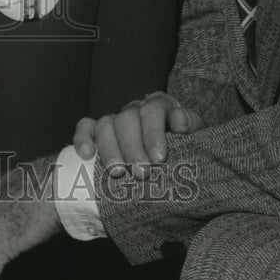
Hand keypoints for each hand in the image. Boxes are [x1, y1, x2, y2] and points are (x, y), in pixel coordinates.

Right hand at [73, 92, 204, 176]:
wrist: (177, 159)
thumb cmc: (187, 147)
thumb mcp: (197, 135)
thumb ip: (191, 125)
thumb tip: (179, 121)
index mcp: (161, 106)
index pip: (153, 109)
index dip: (154, 132)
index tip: (159, 159)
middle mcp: (135, 109)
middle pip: (127, 119)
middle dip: (133, 147)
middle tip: (141, 173)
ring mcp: (116, 119)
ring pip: (106, 125)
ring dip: (110, 149)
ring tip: (117, 173)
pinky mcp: (98, 131)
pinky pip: (86, 127)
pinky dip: (83, 138)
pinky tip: (86, 155)